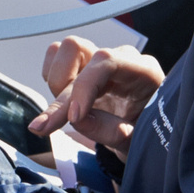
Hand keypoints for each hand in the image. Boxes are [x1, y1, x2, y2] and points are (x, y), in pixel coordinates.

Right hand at [33, 38, 164, 154]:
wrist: (149, 136)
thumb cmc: (149, 136)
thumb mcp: (136, 142)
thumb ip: (110, 131)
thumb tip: (76, 121)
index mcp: (144, 71)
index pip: (107, 61)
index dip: (85, 86)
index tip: (74, 118)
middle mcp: (121, 59)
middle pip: (78, 56)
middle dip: (60, 98)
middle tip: (44, 128)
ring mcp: (100, 61)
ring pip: (63, 50)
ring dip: (56, 83)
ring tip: (65, 113)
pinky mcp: (83, 67)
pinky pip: (56, 58)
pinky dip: (52, 79)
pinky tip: (64, 103)